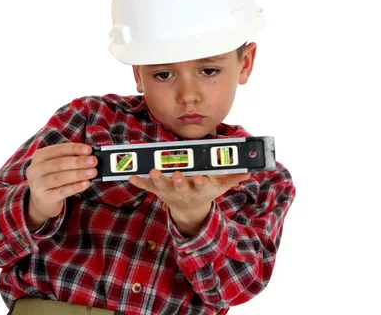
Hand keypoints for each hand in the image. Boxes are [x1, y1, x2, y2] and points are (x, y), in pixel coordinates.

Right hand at [24, 143, 96, 229]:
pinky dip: (75, 187)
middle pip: (59, 164)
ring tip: (93, 172)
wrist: (41, 200)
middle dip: (78, 162)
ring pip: (60, 178)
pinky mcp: (44, 197)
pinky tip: (86, 183)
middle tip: (94, 161)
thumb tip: (90, 155)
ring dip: (79, 174)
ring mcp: (38, 184)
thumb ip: (71, 158)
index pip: (58, 150)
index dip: (74, 149)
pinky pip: (62, 191)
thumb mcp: (58, 165)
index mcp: (39, 156)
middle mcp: (36, 169)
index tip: (89, 149)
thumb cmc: (53, 177)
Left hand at [129, 169, 249, 236]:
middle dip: (178, 180)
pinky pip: (147, 187)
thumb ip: (233, 178)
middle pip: (181, 186)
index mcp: (200, 188)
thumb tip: (249, 171)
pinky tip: (130, 177)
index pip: (201, 185)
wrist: (190, 210)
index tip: (199, 177)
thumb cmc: (206, 191)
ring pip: (162, 185)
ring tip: (152, 171)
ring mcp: (169, 191)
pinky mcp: (158, 190)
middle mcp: (184, 190)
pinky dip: (139, 182)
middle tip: (176, 174)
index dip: (200, 181)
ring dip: (157, 178)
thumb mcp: (221, 187)